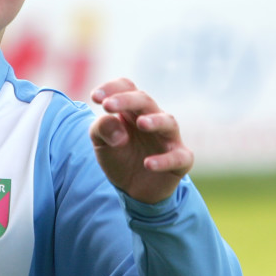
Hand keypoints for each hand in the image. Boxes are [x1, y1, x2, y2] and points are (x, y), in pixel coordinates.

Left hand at [89, 78, 192, 203]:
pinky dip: (165, 160)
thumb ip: (101, 129)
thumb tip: (116, 128)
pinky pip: (179, 157)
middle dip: (126, 100)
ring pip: (168, 122)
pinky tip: (147, 163)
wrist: (132, 188)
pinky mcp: (181, 160)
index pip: (126, 87)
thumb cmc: (118, 156)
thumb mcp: (101, 142)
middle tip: (107, 105)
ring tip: (141, 123)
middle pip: (145, 100)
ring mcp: (168, 138)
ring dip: (155, 121)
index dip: (111, 88)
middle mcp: (153, 118)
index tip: (95, 97)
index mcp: (132, 109)